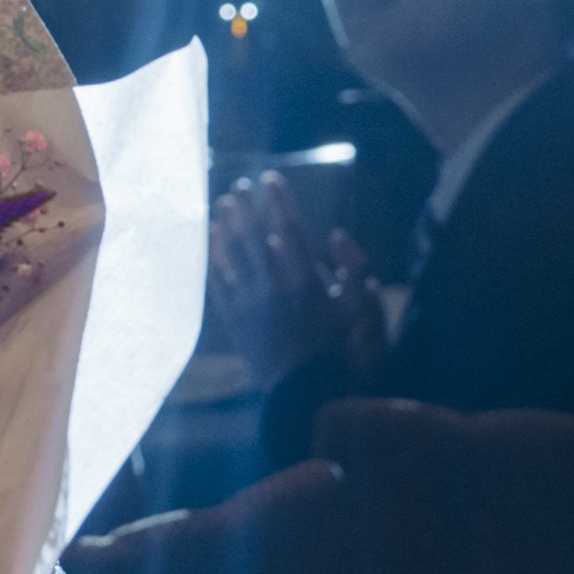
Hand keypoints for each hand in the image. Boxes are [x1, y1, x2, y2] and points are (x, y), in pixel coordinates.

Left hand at [207, 174, 375, 376]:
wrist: (305, 395)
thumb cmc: (341, 355)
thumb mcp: (362, 313)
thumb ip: (355, 272)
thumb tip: (337, 236)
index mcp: (306, 281)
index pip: (289, 230)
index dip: (279, 202)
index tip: (271, 178)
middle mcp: (274, 286)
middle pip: (254, 237)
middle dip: (247, 208)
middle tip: (241, 186)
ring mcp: (250, 303)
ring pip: (233, 255)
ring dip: (226, 227)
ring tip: (222, 205)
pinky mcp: (235, 320)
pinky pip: (220, 281)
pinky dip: (214, 258)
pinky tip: (211, 241)